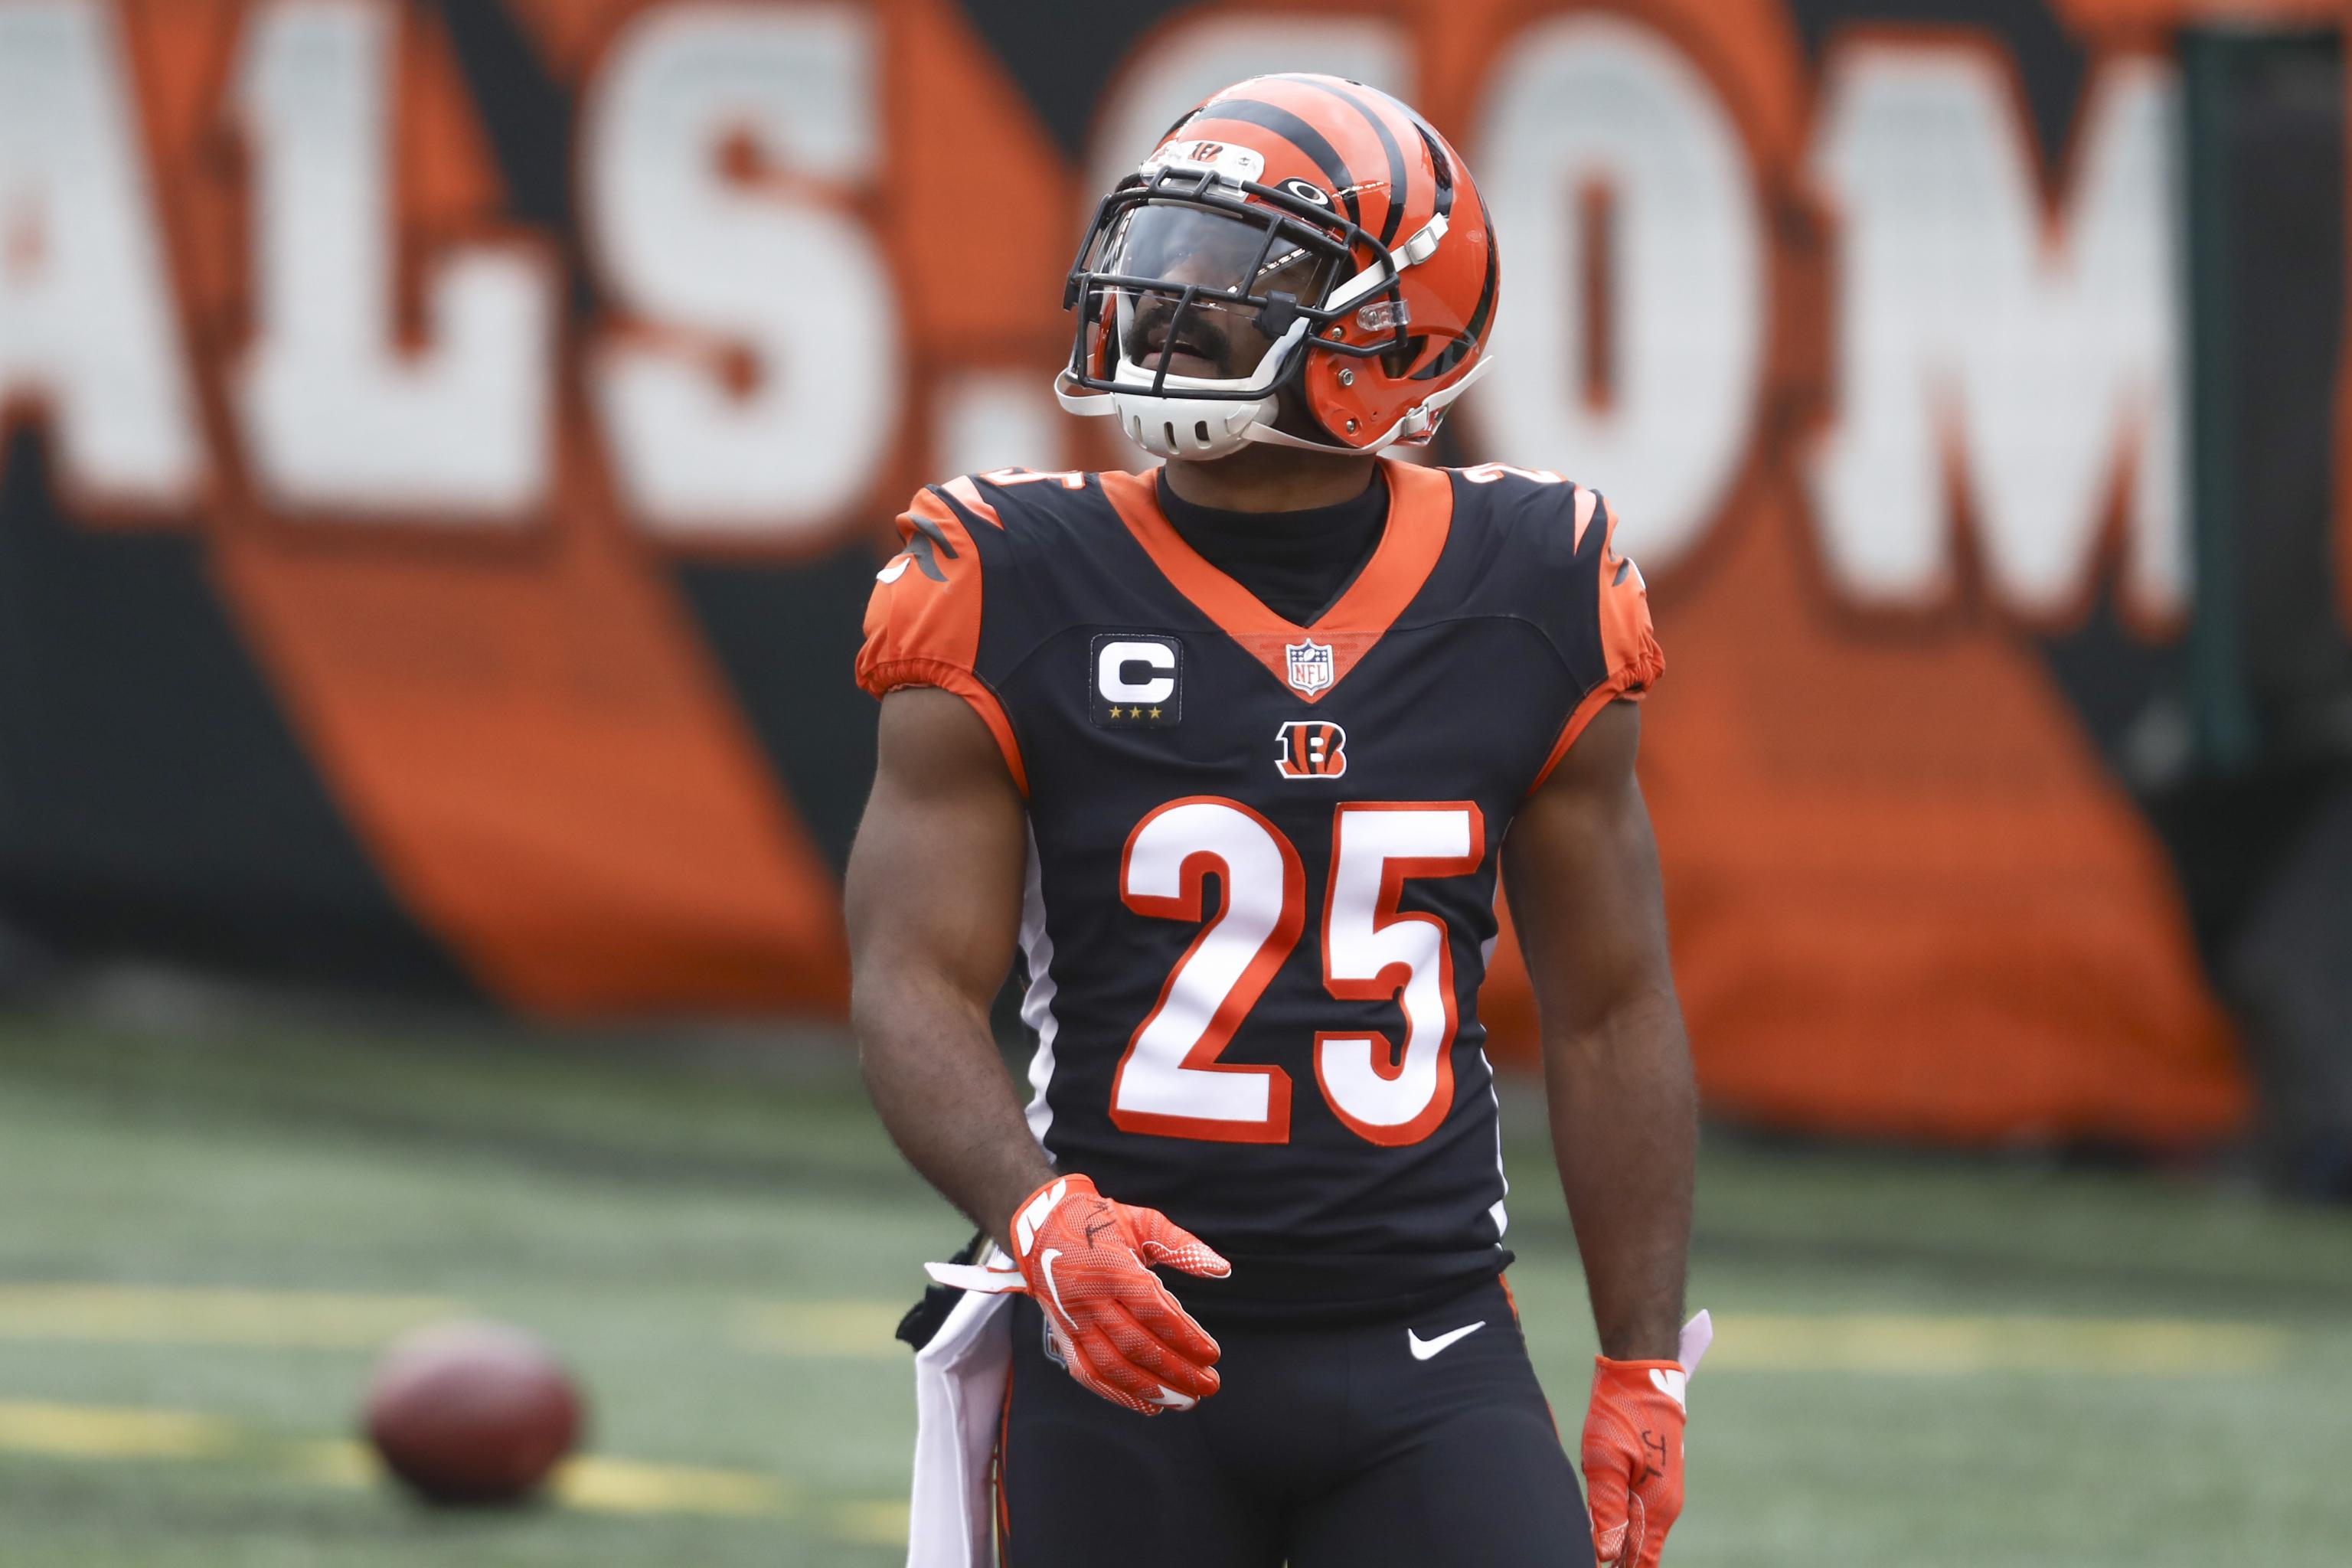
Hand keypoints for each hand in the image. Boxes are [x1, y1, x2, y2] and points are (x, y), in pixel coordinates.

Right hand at [1006, 1174, 1230, 1414]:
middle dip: (1176, 1371)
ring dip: (1151, 1390)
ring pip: (1112, 1365)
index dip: (1185, 1337)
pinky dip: (1118, 1393)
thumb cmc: (1100, 1222)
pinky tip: (1149, 1405)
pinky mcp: (1064, 1335)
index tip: (1213, 1355)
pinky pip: (1088, 1373)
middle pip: (1136, 1345)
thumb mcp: (1144, 1222)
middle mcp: (1089, 1298)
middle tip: (1210, 1385)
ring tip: (1186, 1401)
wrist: (1041, 1228)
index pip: (1153, 1311)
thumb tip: (1222, 1270)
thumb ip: (1183, 1246)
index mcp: (1113, 1267)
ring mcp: (1073, 1321)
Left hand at [1581, 1355, 1687, 1566]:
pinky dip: (1621, 1527)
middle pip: (1640, 1552)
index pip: (1640, 1562)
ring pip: (1639, 1534)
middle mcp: (1665, 1506)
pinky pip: (1638, 1514)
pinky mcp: (1655, 1478)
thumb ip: (1607, 1510)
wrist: (1644, 1373)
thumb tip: (1607, 1556)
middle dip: (1618, 1562)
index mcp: (1657, 1508)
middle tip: (1581, 1560)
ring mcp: (1662, 1492)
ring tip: (1595, 1556)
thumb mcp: (1604, 1460)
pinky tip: (1604, 1530)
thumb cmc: (1620, 1413)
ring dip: (1619, 1545)